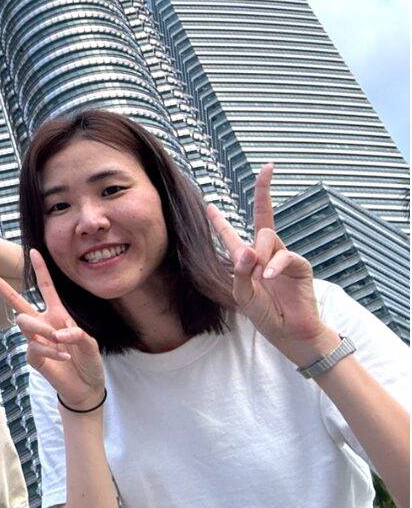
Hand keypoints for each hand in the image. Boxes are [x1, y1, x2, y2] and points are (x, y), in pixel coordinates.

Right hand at [0, 251, 104, 411]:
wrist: (86, 389)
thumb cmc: (89, 363)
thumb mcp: (90, 345)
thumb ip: (77, 335)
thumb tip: (57, 334)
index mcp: (58, 315)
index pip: (46, 288)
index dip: (40, 270)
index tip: (33, 251)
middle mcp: (44, 324)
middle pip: (17, 301)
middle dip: (0, 286)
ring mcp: (36, 340)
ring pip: (24, 323)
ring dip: (42, 330)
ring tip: (59, 342)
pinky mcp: (33, 356)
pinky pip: (33, 346)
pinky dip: (49, 350)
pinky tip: (63, 357)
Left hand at [206, 164, 334, 365]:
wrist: (289, 332)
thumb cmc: (264, 314)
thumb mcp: (242, 294)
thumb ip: (240, 272)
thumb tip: (247, 250)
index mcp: (246, 258)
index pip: (231, 233)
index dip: (219, 218)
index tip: (209, 203)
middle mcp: (265, 252)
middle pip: (263, 218)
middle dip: (263, 192)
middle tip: (266, 175)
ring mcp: (283, 257)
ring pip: (268, 236)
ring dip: (261, 254)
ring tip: (262, 276)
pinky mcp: (299, 265)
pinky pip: (285, 255)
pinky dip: (275, 265)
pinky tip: (269, 276)